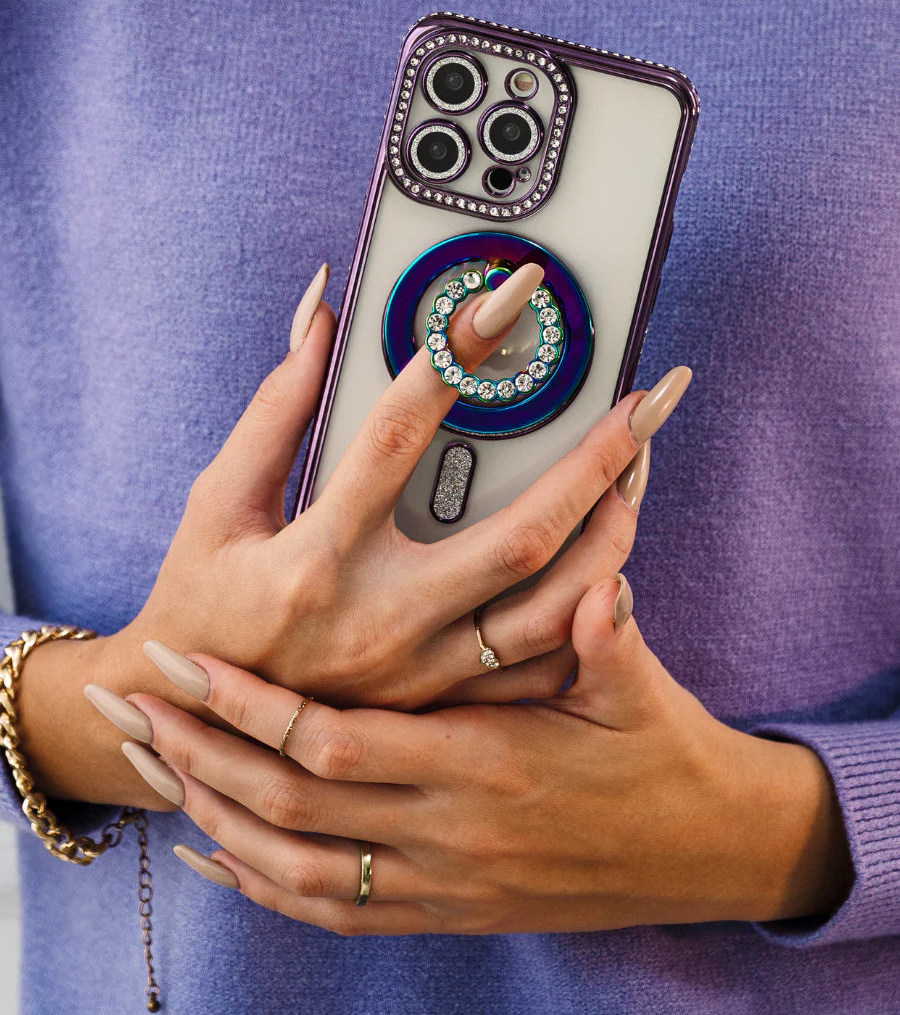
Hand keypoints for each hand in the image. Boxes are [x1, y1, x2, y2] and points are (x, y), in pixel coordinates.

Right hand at [107, 259, 689, 711]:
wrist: (202, 723)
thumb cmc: (206, 600)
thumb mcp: (218, 502)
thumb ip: (276, 407)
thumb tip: (321, 312)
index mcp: (317, 557)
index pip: (401, 433)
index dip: (459, 351)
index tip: (512, 291)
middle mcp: (380, 620)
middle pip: (519, 536)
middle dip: (596, 461)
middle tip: (646, 401)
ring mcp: (421, 673)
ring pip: (550, 610)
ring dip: (610, 536)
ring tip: (640, 471)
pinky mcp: (442, 704)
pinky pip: (539, 667)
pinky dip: (587, 614)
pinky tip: (609, 561)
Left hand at [118, 577, 853, 934]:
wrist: (696, 855)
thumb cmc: (660, 761)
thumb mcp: (640, 692)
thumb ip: (605, 636)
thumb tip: (598, 581)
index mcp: (481, 765)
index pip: (334, 742)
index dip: (251, 708)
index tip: (187, 666)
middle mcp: (445, 832)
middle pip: (288, 803)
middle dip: (200, 753)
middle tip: (133, 708)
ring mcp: (440, 882)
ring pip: (291, 865)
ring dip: (213, 815)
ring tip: (151, 767)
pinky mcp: (443, 910)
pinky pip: (328, 911)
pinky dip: (258, 885)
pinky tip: (212, 855)